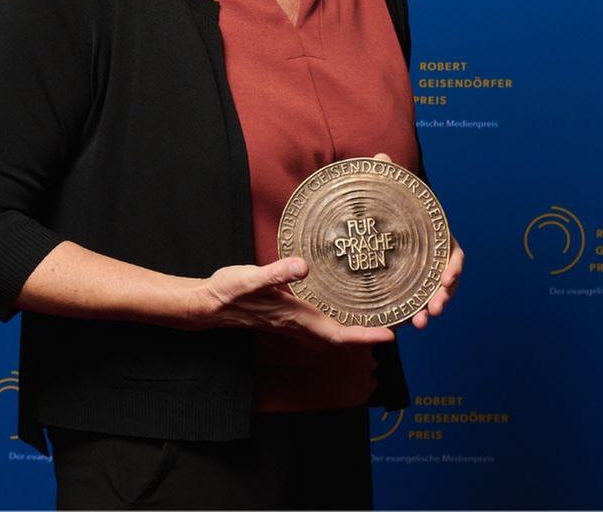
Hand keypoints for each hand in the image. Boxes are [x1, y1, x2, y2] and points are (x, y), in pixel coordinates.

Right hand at [197, 256, 396, 347]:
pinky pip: (319, 322)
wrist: (208, 303)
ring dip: (354, 329)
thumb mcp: (250, 278)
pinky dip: (337, 319)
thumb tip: (302, 266)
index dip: (365, 336)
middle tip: (394, 325)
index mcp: (295, 315)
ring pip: (330, 331)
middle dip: (367, 334)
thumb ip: (276, 273)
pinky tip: (341, 305)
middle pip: (340, 336)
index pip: (338, 333)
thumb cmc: (227, 292)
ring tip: (376, 316)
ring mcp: (291, 320)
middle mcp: (297, 322)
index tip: (390, 335)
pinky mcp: (286, 313)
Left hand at [360, 153, 461, 330]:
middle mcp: (432, 261)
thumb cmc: (384, 208)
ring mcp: (421, 277)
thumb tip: (380, 157)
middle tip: (436, 308)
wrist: (369, 225)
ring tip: (422, 322)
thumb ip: (385, 176)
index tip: (446, 278)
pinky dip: (413, 315)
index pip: (453, 254)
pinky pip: (415, 305)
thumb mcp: (383, 193)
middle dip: (444, 296)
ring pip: (433, 297)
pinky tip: (406, 325)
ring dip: (430, 310)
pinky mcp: (406, 289)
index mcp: (435, 239)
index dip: (453, 268)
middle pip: (446, 281)